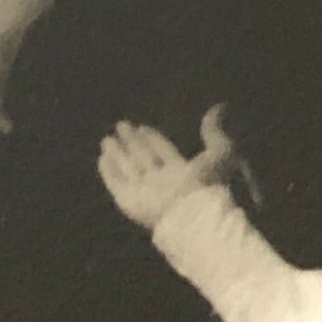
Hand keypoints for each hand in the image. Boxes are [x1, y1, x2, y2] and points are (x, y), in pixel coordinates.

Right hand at [97, 105, 235, 231]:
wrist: (192, 214)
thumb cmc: (208, 184)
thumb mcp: (219, 152)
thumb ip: (214, 132)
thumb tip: (219, 107)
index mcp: (184, 171)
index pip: (163, 151)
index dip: (153, 138)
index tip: (142, 126)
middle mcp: (161, 180)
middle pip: (143, 158)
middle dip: (132, 142)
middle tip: (121, 125)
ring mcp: (144, 191)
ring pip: (128, 168)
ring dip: (117, 153)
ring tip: (106, 139)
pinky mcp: (128, 201)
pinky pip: (116, 183)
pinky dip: (108, 171)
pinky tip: (101, 157)